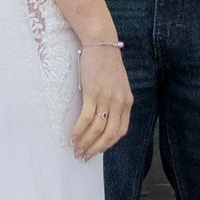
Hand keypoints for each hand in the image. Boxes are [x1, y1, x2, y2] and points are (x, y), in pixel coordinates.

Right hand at [71, 40, 132, 160]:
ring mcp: (107, 98)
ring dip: (86, 143)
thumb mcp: (117, 83)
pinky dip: (79, 131)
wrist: (101, 42)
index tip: (98, 150)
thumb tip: (103, 116)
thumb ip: (114, 99)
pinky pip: (86, 118)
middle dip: (96, 149)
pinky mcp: (93, 93)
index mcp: (127, 101)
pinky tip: (72, 137)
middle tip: (84, 157)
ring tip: (76, 150)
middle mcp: (119, 102)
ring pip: (97, 129)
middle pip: (110, 134)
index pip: (121, 131)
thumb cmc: (106, 62)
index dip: (108, 144)